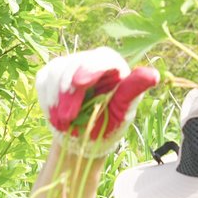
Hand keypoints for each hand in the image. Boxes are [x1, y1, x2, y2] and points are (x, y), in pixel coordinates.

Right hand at [36, 47, 157, 156]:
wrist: (84, 138)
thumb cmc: (109, 124)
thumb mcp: (123, 110)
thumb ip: (133, 90)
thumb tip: (154, 76)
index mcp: (113, 64)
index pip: (101, 59)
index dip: (89, 69)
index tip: (78, 84)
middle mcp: (90, 60)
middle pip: (74, 66)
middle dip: (68, 95)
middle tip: (67, 120)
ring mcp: (69, 65)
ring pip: (56, 73)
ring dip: (55, 100)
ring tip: (63, 124)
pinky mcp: (51, 74)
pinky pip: (43, 81)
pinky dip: (47, 101)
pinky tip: (56, 117)